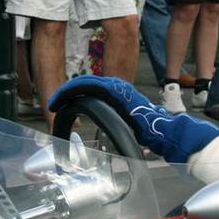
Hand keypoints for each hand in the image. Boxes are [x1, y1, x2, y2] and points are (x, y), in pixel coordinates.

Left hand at [49, 76, 218, 162]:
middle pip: (87, 83)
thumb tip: (113, 137)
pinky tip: (64, 96)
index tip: (60, 106)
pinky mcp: (117, 91)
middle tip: (52, 103)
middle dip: (67, 91)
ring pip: (86, 81)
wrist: (167, 132)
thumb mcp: (129, 129)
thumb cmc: (153, 133)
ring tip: (54, 101)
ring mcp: (118, 87)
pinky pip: (91, 84)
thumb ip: (119, 127)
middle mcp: (118, 87)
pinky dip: (75, 88)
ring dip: (68, 89)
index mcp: (120, 95)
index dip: (74, 95)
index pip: (93, 89)